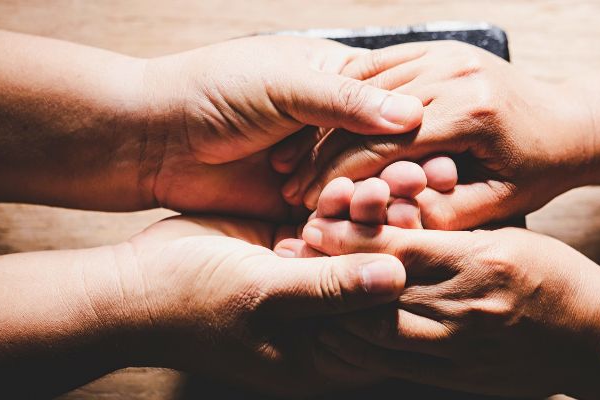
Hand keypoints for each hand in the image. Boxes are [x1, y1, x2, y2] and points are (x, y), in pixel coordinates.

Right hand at [114, 215, 405, 395]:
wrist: (132, 284)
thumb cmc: (191, 302)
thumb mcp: (262, 294)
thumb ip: (328, 287)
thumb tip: (396, 278)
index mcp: (326, 354)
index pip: (387, 322)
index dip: (410, 277)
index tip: (420, 232)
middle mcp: (326, 322)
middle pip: (379, 280)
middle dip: (394, 236)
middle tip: (409, 195)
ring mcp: (312, 284)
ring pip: (358, 247)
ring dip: (370, 214)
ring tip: (376, 186)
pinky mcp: (296, 251)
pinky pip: (331, 227)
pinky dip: (341, 205)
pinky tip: (348, 184)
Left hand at [134, 36, 423, 217]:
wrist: (155, 136)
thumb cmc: (213, 91)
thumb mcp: (282, 84)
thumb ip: (344, 101)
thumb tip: (414, 113)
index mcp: (338, 83)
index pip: (392, 105)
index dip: (419, 129)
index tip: (445, 151)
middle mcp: (336, 128)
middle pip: (386, 153)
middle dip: (408, 170)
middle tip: (433, 187)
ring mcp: (320, 169)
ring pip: (364, 188)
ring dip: (385, 200)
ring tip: (406, 214)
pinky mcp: (300, 207)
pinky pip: (335, 219)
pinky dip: (352, 226)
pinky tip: (371, 236)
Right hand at [282, 40, 592, 228]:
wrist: (567, 122)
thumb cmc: (535, 169)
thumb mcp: (497, 203)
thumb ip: (444, 215)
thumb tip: (384, 222)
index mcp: (471, 112)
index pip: (386, 145)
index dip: (341, 177)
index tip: (310, 202)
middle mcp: (456, 71)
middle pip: (368, 113)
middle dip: (324, 151)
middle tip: (291, 183)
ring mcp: (447, 51)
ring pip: (367, 84)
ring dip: (327, 121)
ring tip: (298, 157)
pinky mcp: (440, 46)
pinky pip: (381, 63)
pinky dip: (348, 93)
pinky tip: (322, 121)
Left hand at [293, 221, 599, 397]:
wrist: (596, 339)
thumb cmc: (555, 275)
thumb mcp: (511, 234)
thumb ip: (455, 228)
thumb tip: (398, 213)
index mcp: (482, 260)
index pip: (400, 245)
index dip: (351, 233)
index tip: (317, 219)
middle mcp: (468, 307)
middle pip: (377, 290)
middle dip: (330, 273)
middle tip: (291, 255)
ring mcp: (463, 348)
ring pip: (378, 333)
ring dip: (334, 313)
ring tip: (303, 294)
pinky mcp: (459, 377)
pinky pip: (396, 365)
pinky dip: (358, 349)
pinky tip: (335, 333)